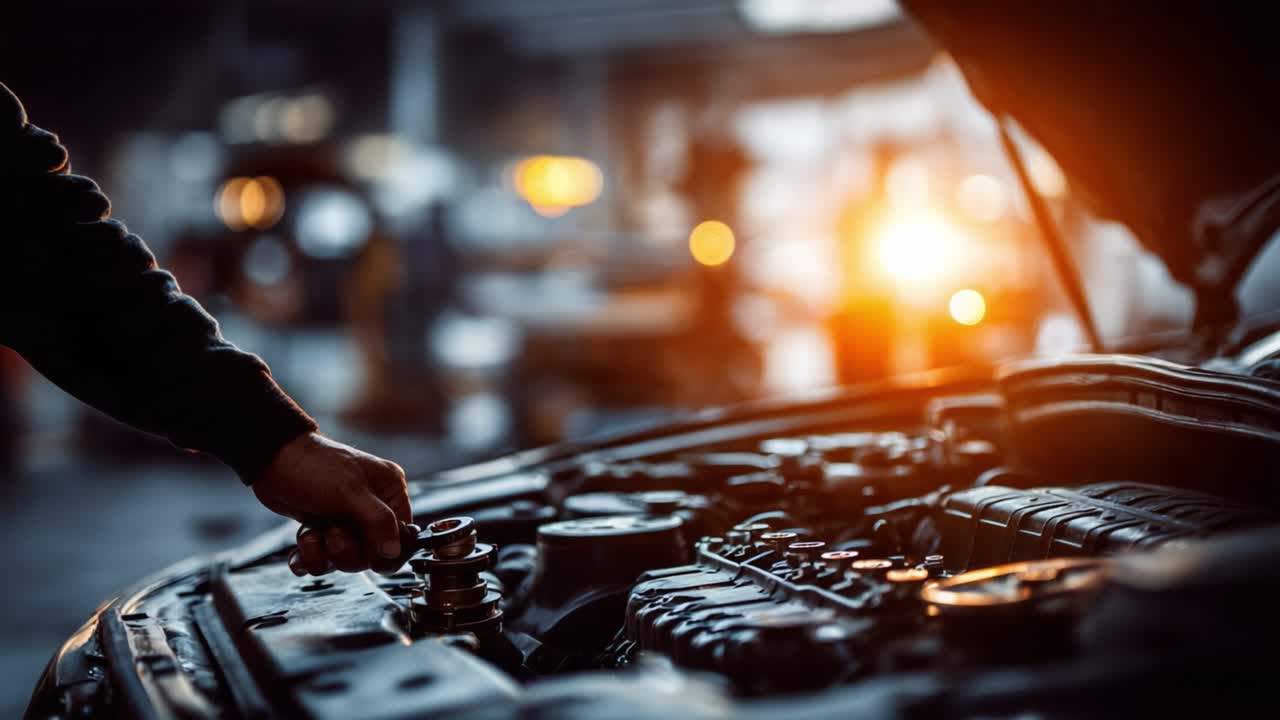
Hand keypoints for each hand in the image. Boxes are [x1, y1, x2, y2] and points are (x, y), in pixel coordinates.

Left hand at [253, 433, 411, 575]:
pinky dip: (310, 558)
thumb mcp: (350, 492)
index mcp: (389, 491)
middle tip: (332, 536)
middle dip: (348, 551)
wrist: (271, 459)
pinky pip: (324, 558)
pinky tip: (300, 549)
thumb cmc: (315, 466)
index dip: (385, 550)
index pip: (402, 535)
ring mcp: (347, 520)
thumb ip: (378, 521)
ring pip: (346, 558)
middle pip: (372, 553)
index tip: (368, 553)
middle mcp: (372, 507)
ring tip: (310, 536)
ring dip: (325, 554)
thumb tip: (394, 551)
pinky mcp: (324, 528)